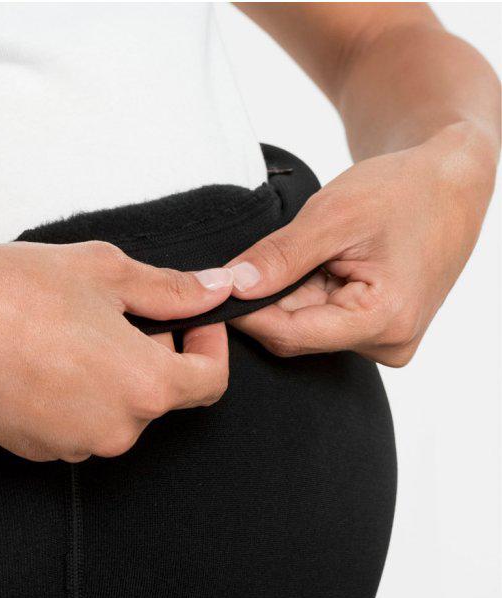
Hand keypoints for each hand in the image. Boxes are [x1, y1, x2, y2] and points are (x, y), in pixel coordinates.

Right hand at [0, 241, 234, 461]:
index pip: (209, 384)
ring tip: (63, 331)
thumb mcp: (104, 272)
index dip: (207, 344)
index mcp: (144, 387)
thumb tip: (215, 290)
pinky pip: (74, 424)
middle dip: (148, 355)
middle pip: (157, 397)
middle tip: (106, 310)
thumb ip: (170, 289)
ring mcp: (73, 447)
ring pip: (113, 411)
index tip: (188, 319)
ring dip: (106, 375)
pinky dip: (69, 395)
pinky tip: (36, 357)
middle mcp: (115, 431)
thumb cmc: (9, 292)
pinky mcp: (37, 452)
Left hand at [224, 124, 496, 366]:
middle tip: (265, 257)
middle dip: (273, 299)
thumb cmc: (403, 190)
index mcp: (384, 320)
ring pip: (308, 330)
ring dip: (295, 295)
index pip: (289, 335)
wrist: (452, 184)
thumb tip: (230, 287)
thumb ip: (280, 256)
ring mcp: (386, 344)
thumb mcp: (335, 214)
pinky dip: (313, 296)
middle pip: (297, 336)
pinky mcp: (380, 335)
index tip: (214, 289)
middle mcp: (388, 345)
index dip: (246, 314)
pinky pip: (325, 324)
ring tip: (318, 254)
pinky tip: (329, 267)